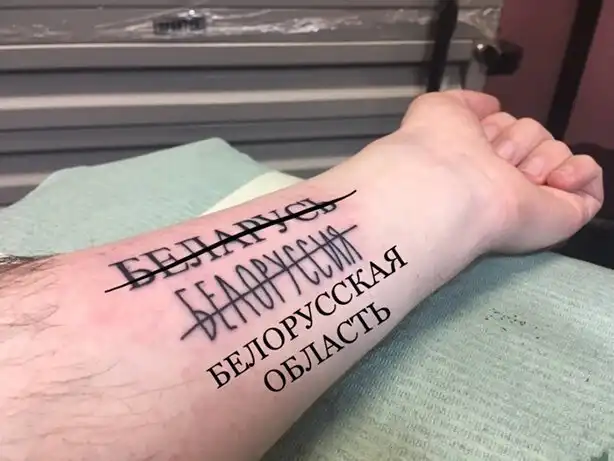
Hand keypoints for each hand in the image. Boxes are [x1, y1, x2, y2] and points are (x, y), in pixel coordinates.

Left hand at [390, 90, 602, 253]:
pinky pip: (590, 182)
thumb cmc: (440, 147)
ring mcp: (534, 198)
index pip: (503, 127)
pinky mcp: (565, 215)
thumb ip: (465, 103)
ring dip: (539, 156)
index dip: (493, 125)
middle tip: (494, 160)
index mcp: (475, 158)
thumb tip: (491, 105)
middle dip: (515, 139)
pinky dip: (580, 171)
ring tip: (515, 177)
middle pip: (532, 135)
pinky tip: (555, 179)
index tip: (475, 134)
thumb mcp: (438, 108)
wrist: (453, 189)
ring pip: (557, 151)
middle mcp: (503, 179)